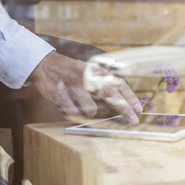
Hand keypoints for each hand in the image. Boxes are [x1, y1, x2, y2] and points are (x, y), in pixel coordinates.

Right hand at [27, 52, 141, 123]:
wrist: (46, 64)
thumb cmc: (73, 71)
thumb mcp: (90, 72)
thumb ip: (105, 83)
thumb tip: (124, 101)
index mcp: (96, 70)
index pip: (117, 83)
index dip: (130, 97)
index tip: (138, 109)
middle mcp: (87, 75)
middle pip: (110, 93)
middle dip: (123, 108)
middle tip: (133, 121)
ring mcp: (73, 83)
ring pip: (90, 108)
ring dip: (89, 112)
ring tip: (83, 106)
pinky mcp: (59, 92)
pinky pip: (72, 111)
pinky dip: (73, 113)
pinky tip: (69, 106)